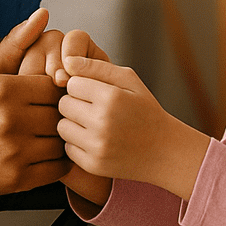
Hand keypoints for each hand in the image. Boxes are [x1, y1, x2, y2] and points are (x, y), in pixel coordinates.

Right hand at [0, 9, 68, 197]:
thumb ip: (17, 41)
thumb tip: (42, 13)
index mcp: (5, 90)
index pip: (54, 85)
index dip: (55, 91)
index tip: (48, 97)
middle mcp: (9, 120)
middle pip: (60, 113)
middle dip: (59, 115)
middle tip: (52, 117)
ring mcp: (14, 151)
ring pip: (61, 141)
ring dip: (61, 139)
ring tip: (49, 135)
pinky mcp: (18, 178)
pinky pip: (58, 168)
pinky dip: (58, 162)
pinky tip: (45, 154)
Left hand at [55, 54, 209, 201]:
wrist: (163, 151)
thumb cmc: (145, 110)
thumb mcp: (130, 80)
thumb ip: (97, 66)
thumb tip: (67, 61)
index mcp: (111, 97)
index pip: (72, 83)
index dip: (83, 86)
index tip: (97, 92)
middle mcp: (102, 122)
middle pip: (63, 104)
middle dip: (75, 103)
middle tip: (95, 108)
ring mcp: (97, 146)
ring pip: (62, 126)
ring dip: (73, 124)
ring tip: (94, 124)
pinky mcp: (93, 165)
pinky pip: (67, 148)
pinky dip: (78, 144)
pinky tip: (96, 141)